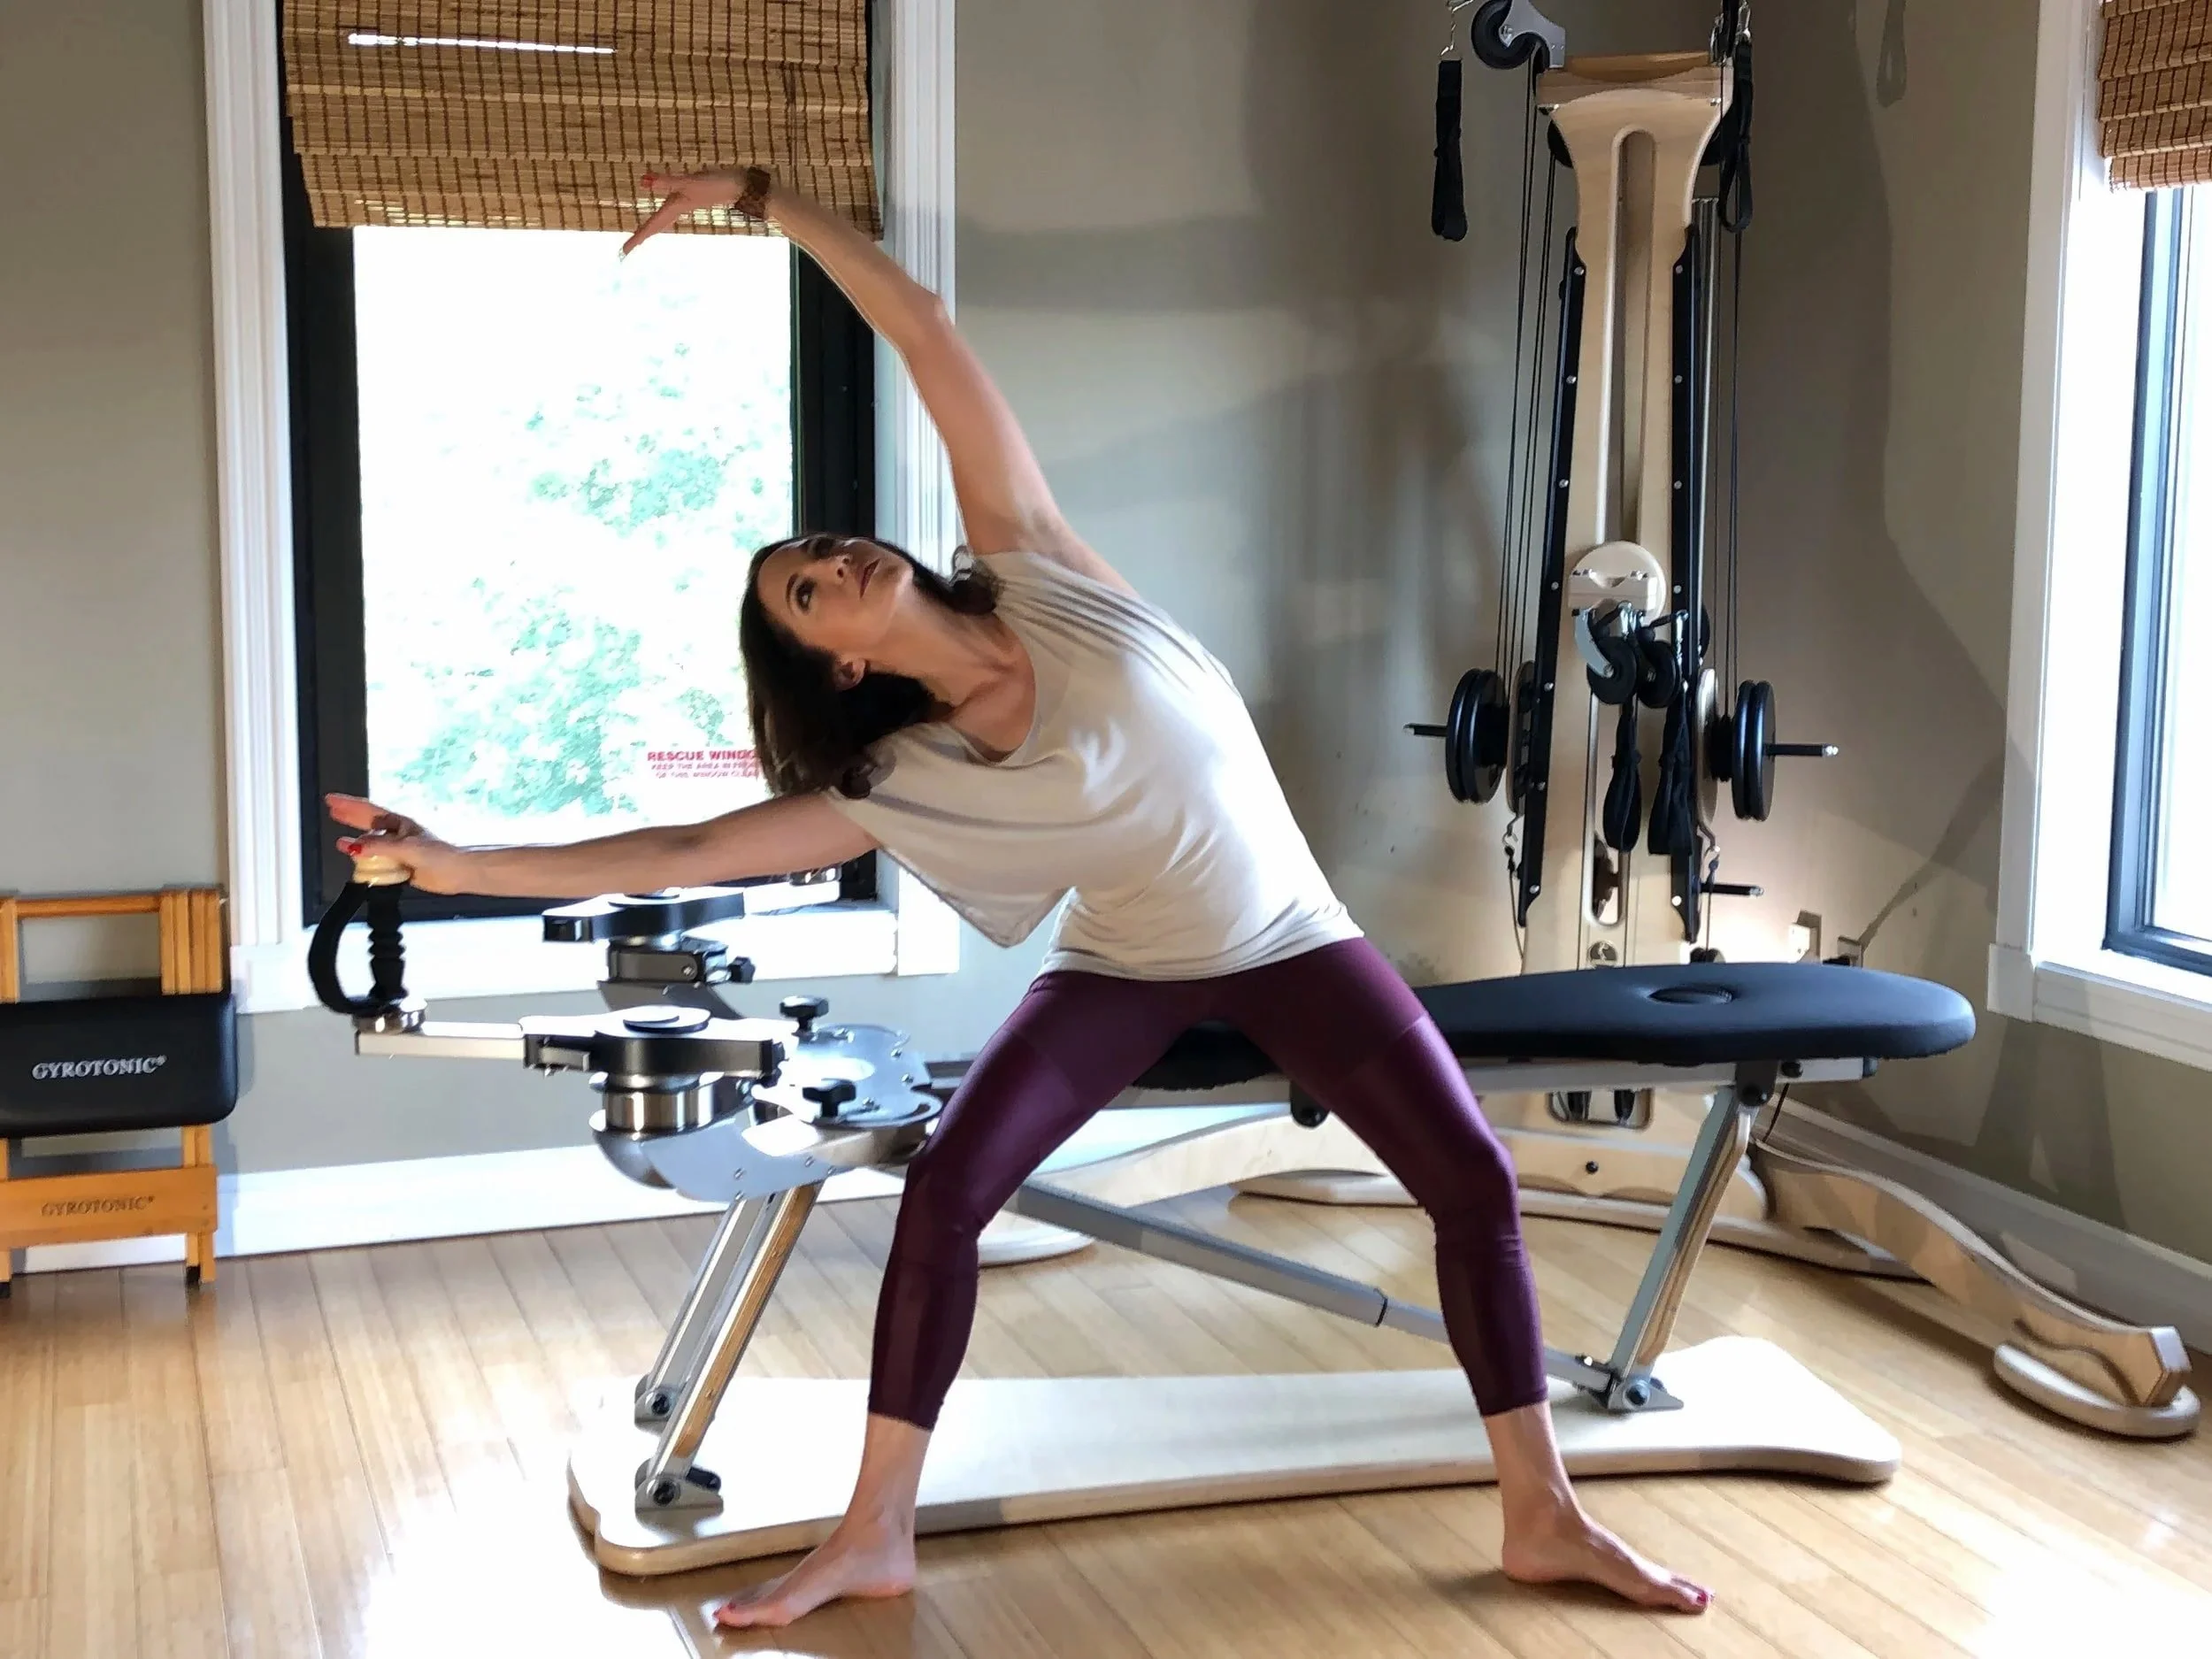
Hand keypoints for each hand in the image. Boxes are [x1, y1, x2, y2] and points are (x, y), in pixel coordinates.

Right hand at [325, 793, 474, 894]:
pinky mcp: (399, 866)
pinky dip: (366, 863)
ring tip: (340, 843)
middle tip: (331, 810)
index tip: (332, 799)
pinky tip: (359, 865)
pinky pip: (377, 863)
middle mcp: (396, 835)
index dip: (349, 804)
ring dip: (356, 844)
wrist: (456, 873)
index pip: (369, 810)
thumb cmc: (439, 855)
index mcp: (399, 824)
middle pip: (367, 823)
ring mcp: (397, 850)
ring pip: (371, 845)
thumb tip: (352, 847)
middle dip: (349, 816)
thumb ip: (378, 847)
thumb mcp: (406, 848)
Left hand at [622, 168, 763, 257]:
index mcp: (675, 207)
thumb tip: (642, 182)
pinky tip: (663, 214)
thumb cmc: (716, 184)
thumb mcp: (690, 182)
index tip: (622, 253)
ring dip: (650, 229)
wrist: (741, 186)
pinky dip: (662, 216)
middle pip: (655, 227)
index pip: (651, 226)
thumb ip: (666, 181)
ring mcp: (684, 203)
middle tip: (625, 250)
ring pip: (662, 220)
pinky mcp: (690, 196)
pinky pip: (669, 210)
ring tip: (639, 238)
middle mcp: (677, 207)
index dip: (636, 238)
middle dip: (640, 238)